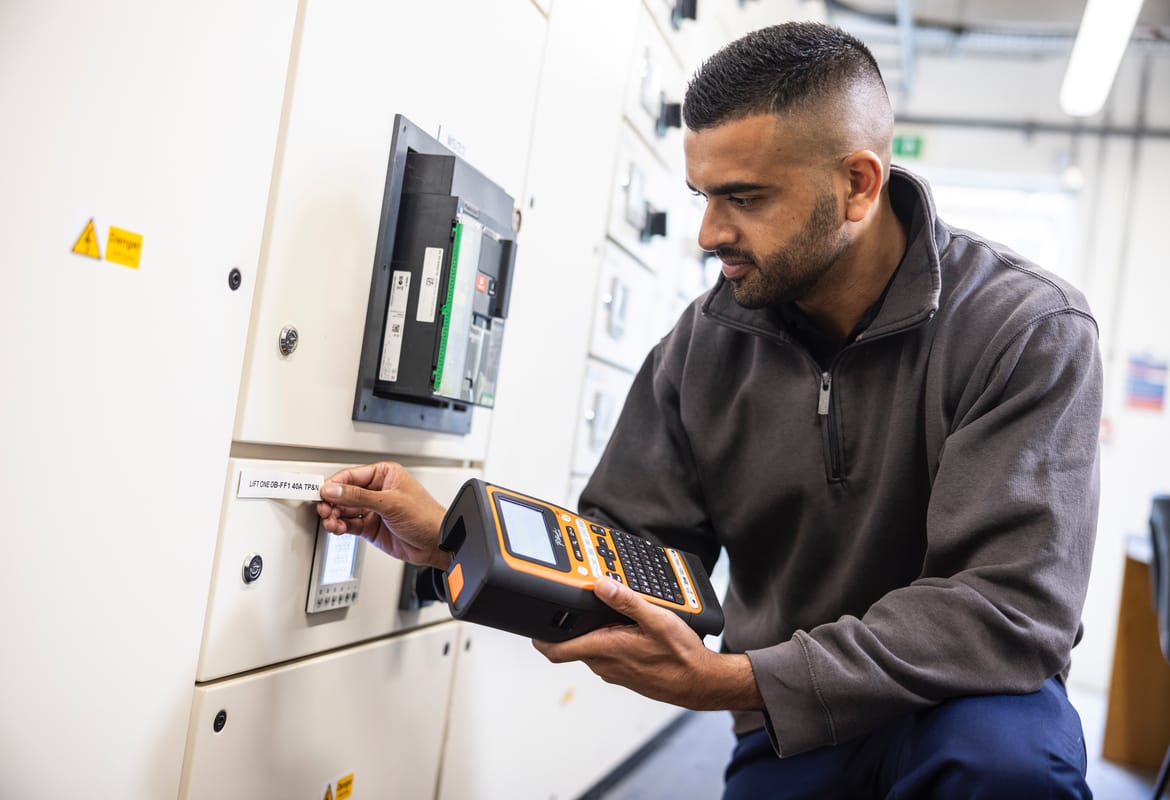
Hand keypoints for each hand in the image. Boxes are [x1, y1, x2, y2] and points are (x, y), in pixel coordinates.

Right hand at [316, 462, 449, 568]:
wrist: (436, 543)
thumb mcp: (390, 503)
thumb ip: (358, 497)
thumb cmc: (426, 516)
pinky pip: (349, 523)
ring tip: (332, 522)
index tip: (321, 493)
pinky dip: (340, 526)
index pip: (351, 476)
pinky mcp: (370, 526)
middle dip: (332, 502)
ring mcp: (372, 509)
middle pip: (344, 493)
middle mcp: (377, 490)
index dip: (334, 485)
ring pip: (344, 510)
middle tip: (325, 511)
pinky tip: (338, 528)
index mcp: (384, 474)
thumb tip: (334, 490)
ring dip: (334, 516)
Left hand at [533, 577, 761, 710]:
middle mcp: (605, 664)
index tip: (531, 625)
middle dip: (572, 626)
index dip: (539, 638)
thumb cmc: (682, 656)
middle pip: (574, 645)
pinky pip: (608, 655)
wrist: (701, 683)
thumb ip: (627, 601)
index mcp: (606, 649)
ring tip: (607, 611)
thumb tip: (601, 585)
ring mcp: (615, 672)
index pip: (557, 650)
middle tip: (577, 603)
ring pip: (592, 649)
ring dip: (593, 633)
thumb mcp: (657, 619)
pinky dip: (609, 641)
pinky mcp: (626, 674)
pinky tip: (627, 629)